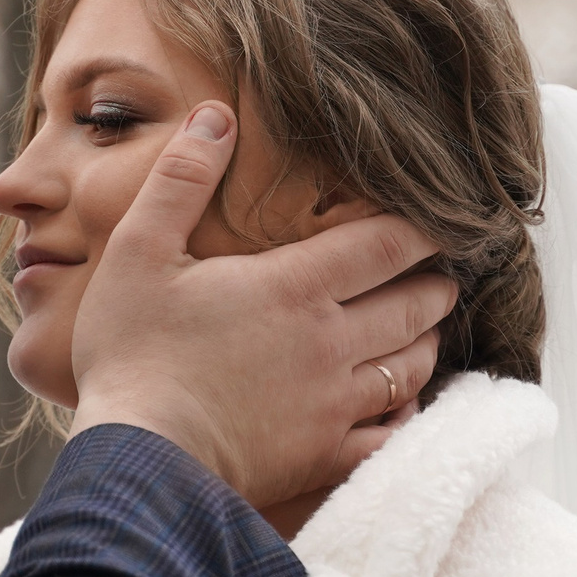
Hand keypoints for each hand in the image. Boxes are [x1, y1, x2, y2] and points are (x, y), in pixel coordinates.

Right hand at [68, 101, 457, 507]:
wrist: (137, 459)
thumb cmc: (132, 353)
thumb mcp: (140, 251)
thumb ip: (181, 180)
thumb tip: (217, 117)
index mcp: (295, 286)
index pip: (386, 245)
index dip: (421, 229)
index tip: (440, 221)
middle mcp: (331, 342)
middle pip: (413, 304)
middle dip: (436, 284)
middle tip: (444, 275)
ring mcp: (333, 404)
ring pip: (411, 366)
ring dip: (428, 342)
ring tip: (431, 329)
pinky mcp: (324, 456)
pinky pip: (390, 434)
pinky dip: (408, 415)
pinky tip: (406, 406)